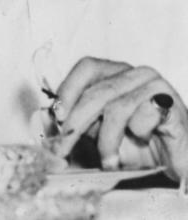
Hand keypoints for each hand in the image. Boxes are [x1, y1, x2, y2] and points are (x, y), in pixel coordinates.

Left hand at [51, 56, 187, 178]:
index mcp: (117, 73)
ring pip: (116, 107)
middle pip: (97, 91)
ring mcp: (156, 86)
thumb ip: (80, 120)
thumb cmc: (140, 144)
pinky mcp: (172, 105)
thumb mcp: (102, 130)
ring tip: (108, 160)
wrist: (180, 160)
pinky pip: (144, 115)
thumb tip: (52, 119)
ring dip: (107, 139)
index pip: (87, 67)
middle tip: (64, 147)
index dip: (68, 90)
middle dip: (76, 123)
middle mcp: (136, 74)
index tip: (58, 117)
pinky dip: (137, 134)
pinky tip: (142, 141)